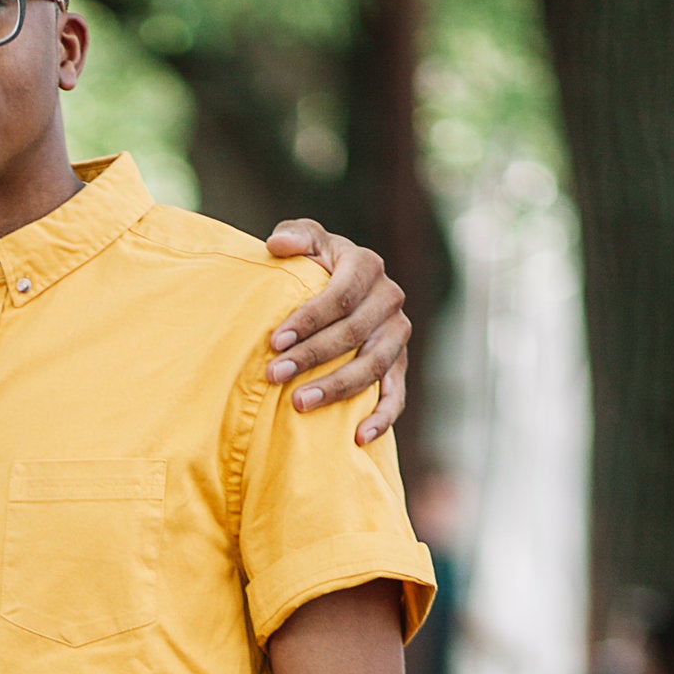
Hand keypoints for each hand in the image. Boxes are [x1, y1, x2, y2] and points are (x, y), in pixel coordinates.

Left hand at [263, 223, 408, 445]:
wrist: (337, 289)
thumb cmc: (314, 264)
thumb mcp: (305, 241)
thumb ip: (295, 236)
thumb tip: (279, 244)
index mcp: (366, 265)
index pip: (341, 295)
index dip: (309, 319)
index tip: (275, 341)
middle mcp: (389, 298)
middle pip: (355, 333)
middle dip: (312, 356)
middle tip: (274, 375)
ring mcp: (397, 334)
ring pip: (373, 365)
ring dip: (337, 387)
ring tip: (299, 404)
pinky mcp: (399, 365)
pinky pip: (397, 395)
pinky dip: (382, 418)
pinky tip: (358, 438)